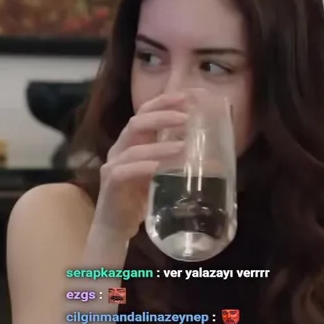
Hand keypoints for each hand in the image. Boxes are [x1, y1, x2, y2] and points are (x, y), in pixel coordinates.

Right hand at [91, 92, 189, 242]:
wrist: (115, 227)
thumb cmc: (139, 200)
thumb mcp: (160, 176)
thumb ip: (174, 162)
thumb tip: (213, 157)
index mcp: (131, 143)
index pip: (143, 113)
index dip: (162, 102)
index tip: (186, 97)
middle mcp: (119, 150)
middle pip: (135, 123)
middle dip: (161, 117)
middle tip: (185, 117)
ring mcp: (112, 166)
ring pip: (132, 148)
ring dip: (158, 146)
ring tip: (182, 147)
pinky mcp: (110, 184)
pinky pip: (124, 171)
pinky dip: (143, 167)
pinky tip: (158, 169)